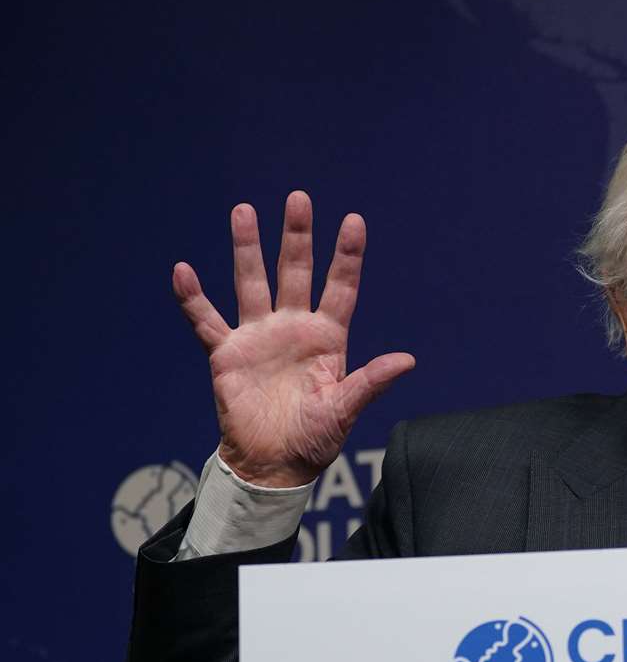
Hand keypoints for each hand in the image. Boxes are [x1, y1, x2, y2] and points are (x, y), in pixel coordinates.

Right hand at [172, 191, 414, 486]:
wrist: (275, 463)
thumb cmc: (315, 438)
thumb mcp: (345, 409)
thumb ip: (371, 381)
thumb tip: (408, 360)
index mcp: (328, 338)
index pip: (340, 288)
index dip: (347, 257)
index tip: (354, 221)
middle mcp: (293, 328)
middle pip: (295, 273)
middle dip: (297, 237)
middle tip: (298, 199)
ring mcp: (259, 337)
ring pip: (252, 283)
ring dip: (247, 248)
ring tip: (244, 210)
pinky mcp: (228, 353)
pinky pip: (207, 321)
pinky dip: (193, 299)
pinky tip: (183, 272)